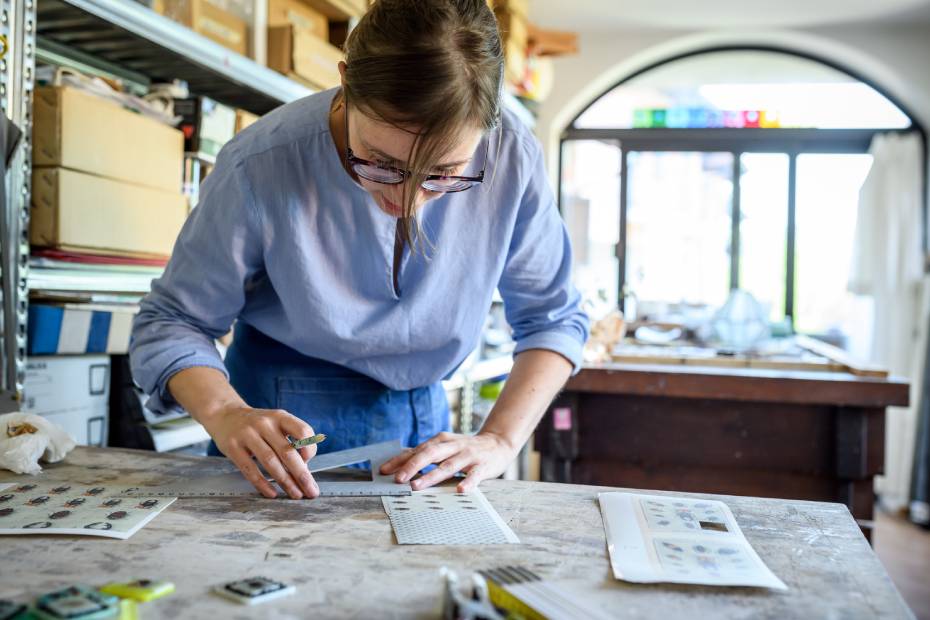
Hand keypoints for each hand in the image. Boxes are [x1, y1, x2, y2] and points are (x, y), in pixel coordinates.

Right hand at [203, 404, 319, 499]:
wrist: (225, 415)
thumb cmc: (257, 424)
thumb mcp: (276, 423)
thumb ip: (289, 441)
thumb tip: (303, 470)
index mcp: (280, 417)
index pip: (303, 431)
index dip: (310, 448)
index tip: (310, 463)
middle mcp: (265, 423)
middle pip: (287, 451)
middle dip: (301, 475)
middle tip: (311, 491)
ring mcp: (248, 434)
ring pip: (270, 461)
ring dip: (285, 481)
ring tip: (295, 494)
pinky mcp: (233, 447)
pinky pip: (250, 469)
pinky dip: (262, 483)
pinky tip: (272, 493)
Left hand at [379, 431, 517, 492]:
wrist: (498, 443)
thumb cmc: (466, 448)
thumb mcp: (445, 447)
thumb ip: (427, 454)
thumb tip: (400, 465)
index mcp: (441, 441)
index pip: (417, 450)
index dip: (400, 460)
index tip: (384, 471)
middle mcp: (453, 446)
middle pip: (430, 454)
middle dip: (412, 466)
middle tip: (398, 479)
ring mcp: (468, 455)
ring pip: (448, 465)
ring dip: (431, 476)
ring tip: (417, 486)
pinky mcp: (483, 465)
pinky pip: (475, 475)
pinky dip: (468, 482)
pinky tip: (461, 490)